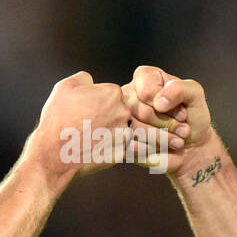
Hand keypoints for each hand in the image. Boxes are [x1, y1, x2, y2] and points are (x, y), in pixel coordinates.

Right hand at [29, 71, 132, 178]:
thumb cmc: (58, 118)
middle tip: (85, 123)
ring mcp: (124, 133)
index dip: (96, 101)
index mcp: (113, 93)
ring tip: (87, 136)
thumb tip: (92, 82)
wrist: (54, 152)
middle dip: (104, 115)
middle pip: (117, 110)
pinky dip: (106, 147)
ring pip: (118, 129)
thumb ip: (84, 78)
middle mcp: (123, 112)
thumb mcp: (65, 86)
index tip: (84, 109)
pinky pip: (116, 146)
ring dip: (106, 132)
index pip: (111, 94)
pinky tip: (91, 147)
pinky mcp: (121, 152)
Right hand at [32, 70, 182, 178]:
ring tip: (180, 142)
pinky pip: (143, 151)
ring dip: (168, 138)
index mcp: (113, 93)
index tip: (141, 109)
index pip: (133, 94)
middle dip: (165, 119)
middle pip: (147, 113)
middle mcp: (122, 111)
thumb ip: (83, 80)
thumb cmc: (57, 120)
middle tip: (182, 125)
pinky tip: (164, 157)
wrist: (53, 155)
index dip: (134, 102)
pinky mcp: (121, 152)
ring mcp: (123, 133)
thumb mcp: (65, 89)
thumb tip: (91, 80)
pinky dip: (155, 153)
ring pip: (151, 133)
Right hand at [121, 65, 211, 177]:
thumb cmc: (192, 117)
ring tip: (178, 139)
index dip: (168, 103)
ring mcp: (123, 119)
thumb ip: (179, 88)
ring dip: (165, 137)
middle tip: (183, 127)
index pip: (147, 91)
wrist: (193, 146)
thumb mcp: (195, 94)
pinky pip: (134, 147)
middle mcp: (128, 96)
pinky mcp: (123, 142)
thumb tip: (158, 102)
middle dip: (169, 123)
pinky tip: (163, 147)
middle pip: (143, 111)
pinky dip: (155, 149)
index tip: (182, 110)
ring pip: (138, 131)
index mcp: (144, 78)